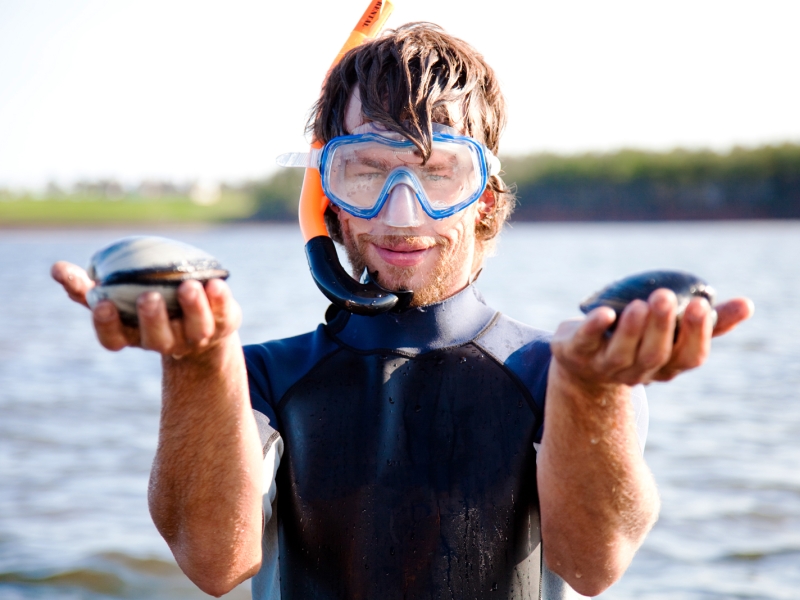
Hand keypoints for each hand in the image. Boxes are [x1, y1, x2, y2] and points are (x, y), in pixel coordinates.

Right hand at [51, 261, 240, 357]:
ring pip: (196, 328)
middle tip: (147, 296)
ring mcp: (197, 336)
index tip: (102, 304)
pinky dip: (220, 299)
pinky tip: (215, 283)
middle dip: (152, 318)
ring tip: (188, 286)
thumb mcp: (118, 295)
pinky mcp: (225, 324)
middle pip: (157, 338)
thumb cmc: (150, 305)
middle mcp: (166, 341)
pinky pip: (224, 313)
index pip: (115, 339)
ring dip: (192, 307)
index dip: (107, 325)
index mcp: (135, 335)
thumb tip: (56, 268)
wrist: (203, 322)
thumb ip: (87, 286)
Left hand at [551, 288, 753, 387]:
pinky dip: (594, 328)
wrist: (580, 360)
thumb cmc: (635, 340)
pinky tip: (603, 312)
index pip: (689, 357)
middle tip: (667, 296)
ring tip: (640, 303)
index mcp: (666, 365)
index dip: (697, 334)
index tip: (702, 304)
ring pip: (622, 353)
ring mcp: (605, 365)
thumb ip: (706, 322)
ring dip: (632, 329)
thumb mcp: (670, 333)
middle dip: (662, 326)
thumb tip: (747, 305)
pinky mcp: (575, 353)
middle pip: (655, 354)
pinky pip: (586, 343)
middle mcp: (638, 371)